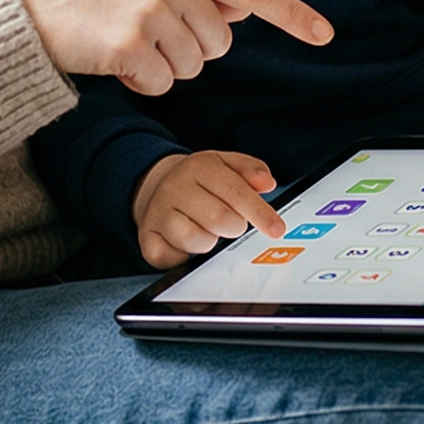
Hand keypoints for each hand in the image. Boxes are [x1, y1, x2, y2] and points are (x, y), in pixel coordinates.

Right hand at [9, 0, 332, 95]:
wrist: (25, 1)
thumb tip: (242, 5)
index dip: (291, 13)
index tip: (324, 34)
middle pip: (220, 43)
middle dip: (188, 49)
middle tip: (143, 30)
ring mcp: (151, 8)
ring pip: (193, 67)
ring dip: (162, 67)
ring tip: (123, 40)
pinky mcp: (130, 43)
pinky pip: (162, 84)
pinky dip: (141, 82)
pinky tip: (112, 59)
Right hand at [131, 149, 282, 268]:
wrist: (156, 185)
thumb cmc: (198, 180)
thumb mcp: (226, 165)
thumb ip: (250, 170)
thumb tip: (267, 184)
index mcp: (198, 167)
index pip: (235, 191)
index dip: (260, 213)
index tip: (276, 229)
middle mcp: (174, 188)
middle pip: (219, 219)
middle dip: (234, 227)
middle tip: (231, 223)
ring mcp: (158, 213)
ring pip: (197, 240)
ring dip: (210, 241)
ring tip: (206, 228)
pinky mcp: (147, 238)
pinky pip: (173, 258)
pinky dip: (185, 256)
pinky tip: (186, 241)